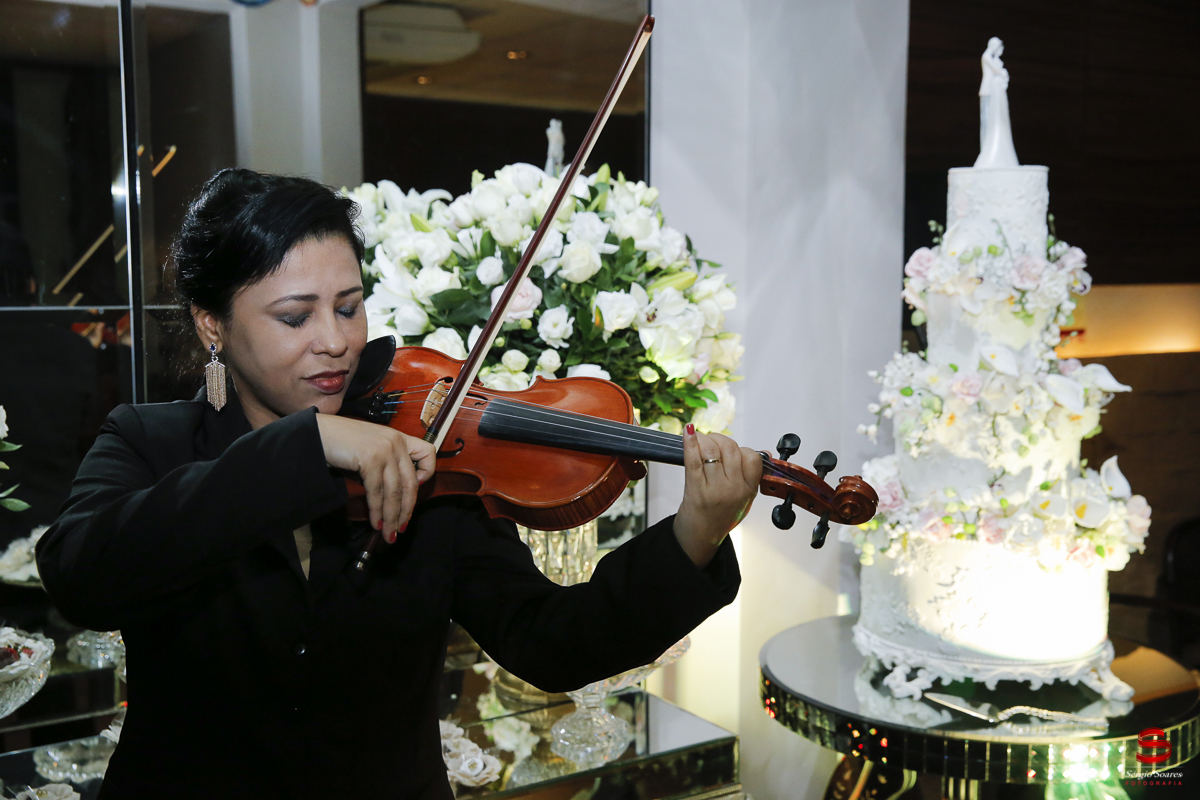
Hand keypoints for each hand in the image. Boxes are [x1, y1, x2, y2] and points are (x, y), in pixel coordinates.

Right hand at [315, 414, 435, 541]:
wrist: (317, 433)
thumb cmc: (342, 444)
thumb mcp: (372, 450)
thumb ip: (386, 467)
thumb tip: (394, 499)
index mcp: (399, 438)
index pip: (428, 453)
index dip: (427, 473)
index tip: (417, 488)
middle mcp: (396, 442)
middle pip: (410, 483)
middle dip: (406, 510)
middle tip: (401, 529)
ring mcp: (384, 450)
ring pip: (394, 492)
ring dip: (391, 517)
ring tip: (389, 534)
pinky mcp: (371, 459)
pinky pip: (377, 492)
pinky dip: (377, 511)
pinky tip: (376, 523)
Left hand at [673, 424, 761, 567]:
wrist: (701, 537)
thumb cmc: (722, 516)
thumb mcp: (746, 499)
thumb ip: (753, 476)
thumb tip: (766, 453)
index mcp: (749, 490)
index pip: (752, 457)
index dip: (740, 448)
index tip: (731, 452)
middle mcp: (734, 489)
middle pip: (730, 448)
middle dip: (720, 439)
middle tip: (712, 443)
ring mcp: (714, 489)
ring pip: (712, 450)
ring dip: (705, 439)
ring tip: (700, 441)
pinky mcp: (695, 489)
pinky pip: (693, 459)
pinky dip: (690, 442)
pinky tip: (688, 431)